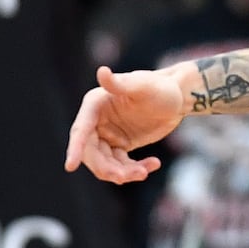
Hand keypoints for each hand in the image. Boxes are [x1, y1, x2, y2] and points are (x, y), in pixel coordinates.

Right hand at [64, 66, 186, 183]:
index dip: (75, 148)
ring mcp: (107, 135)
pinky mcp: (120, 145)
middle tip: (125, 176)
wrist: (178, 98)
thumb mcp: (143, 86)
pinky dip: (134, 169)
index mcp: (95, 105)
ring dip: (122, 172)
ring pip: (105, 163)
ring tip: (144, 172)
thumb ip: (121, 84)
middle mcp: (96, 121)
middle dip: (105, 167)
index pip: (81, 130)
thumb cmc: (161, 88)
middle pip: (91, 152)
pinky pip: (121, 165)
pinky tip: (153, 164)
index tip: (70, 166)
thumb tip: (102, 71)